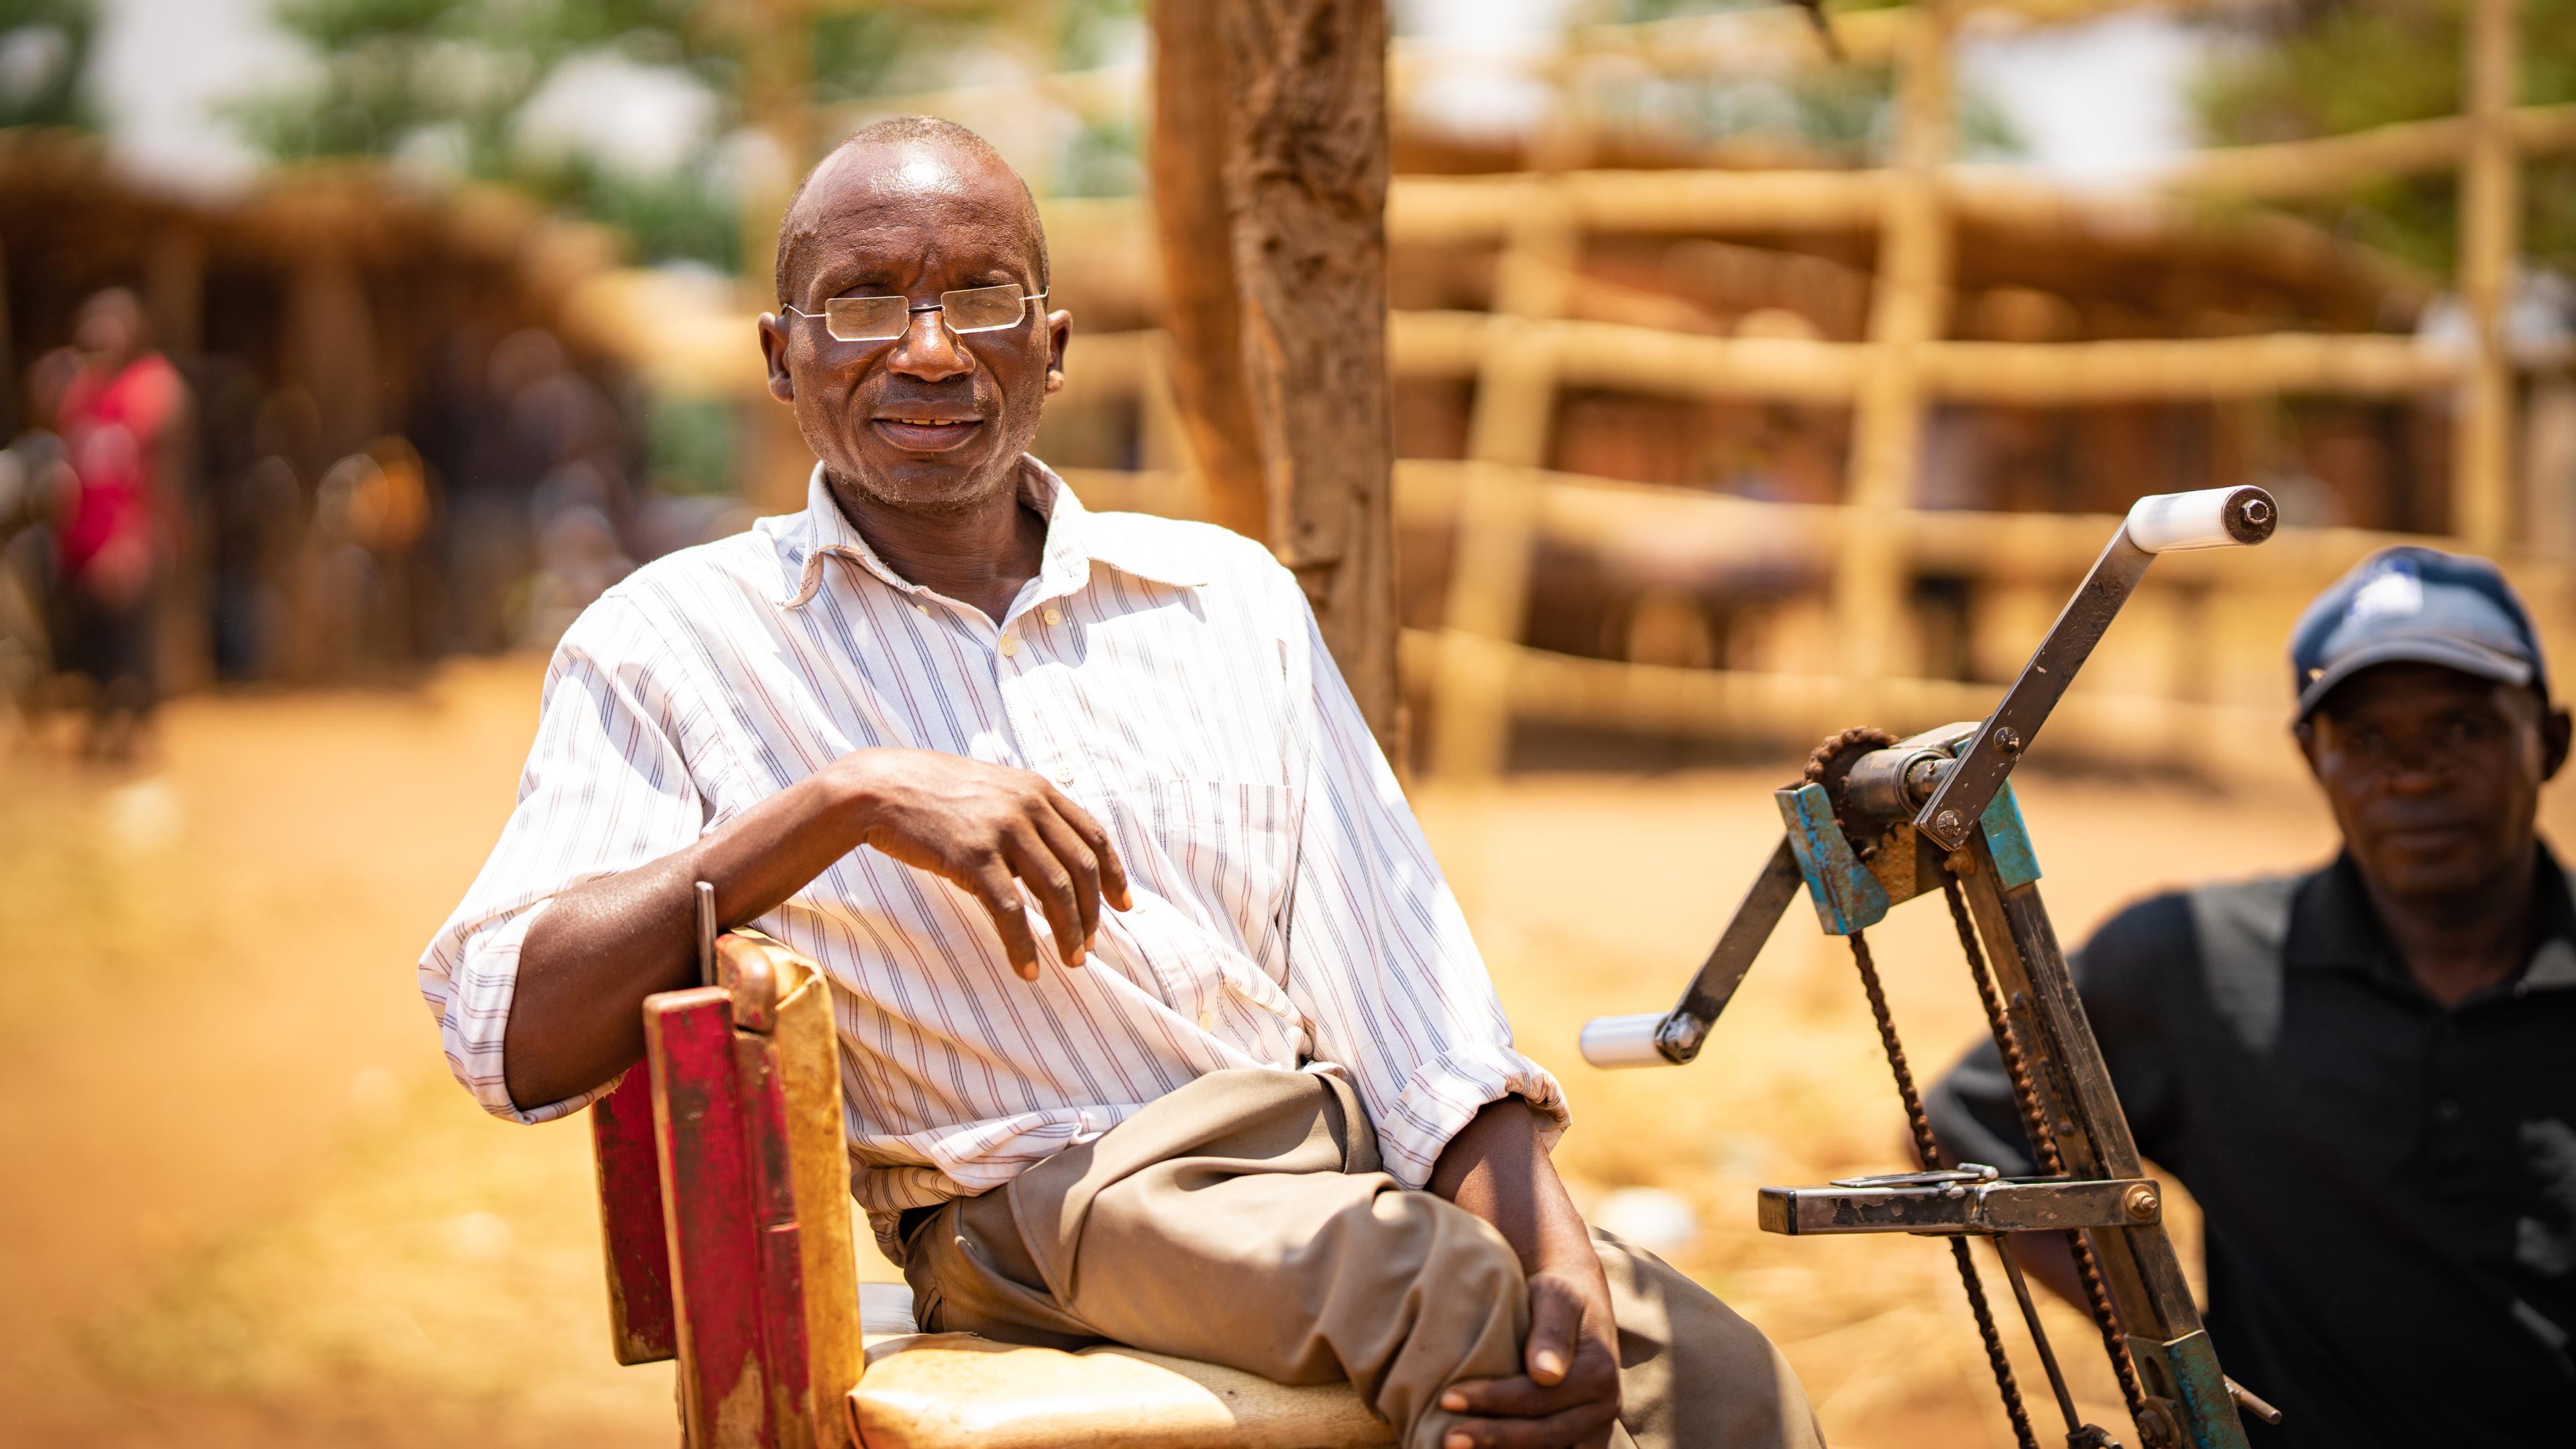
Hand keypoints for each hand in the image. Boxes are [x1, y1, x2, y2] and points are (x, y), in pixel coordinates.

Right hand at [835, 748, 1131, 978]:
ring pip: (1056, 892)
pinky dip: (1024, 945)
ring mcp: (1002, 830)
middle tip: (1089, 948)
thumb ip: (1026, 814)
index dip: (1114, 874)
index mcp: (1038, 790)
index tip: (1124, 906)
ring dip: (1069, 934)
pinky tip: (1028, 969)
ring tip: (1072, 963)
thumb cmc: (933, 794)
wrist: (879, 788)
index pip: (1094, 835)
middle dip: (1092, 914)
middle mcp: (1028, 806)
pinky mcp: (973, 858)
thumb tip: (1052, 859)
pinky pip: (1011, 912)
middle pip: (1082, 869)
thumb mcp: (992, 790)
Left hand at [1438, 1235, 1621, 1448]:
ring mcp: (1597, 1427)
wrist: (1576, 1300)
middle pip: (1545, 1435)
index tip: (1447, 1398)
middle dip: (1493, 1437)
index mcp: (1599, 1373)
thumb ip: (1552, 1330)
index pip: (1538, 1397)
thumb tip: (1546, 1375)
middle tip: (1447, 1438)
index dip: (1492, 1401)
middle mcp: (1605, 1407)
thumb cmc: (1557, 1294)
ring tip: (1461, 1447)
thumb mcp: (1556, 1297)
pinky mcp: (1584, 1438)